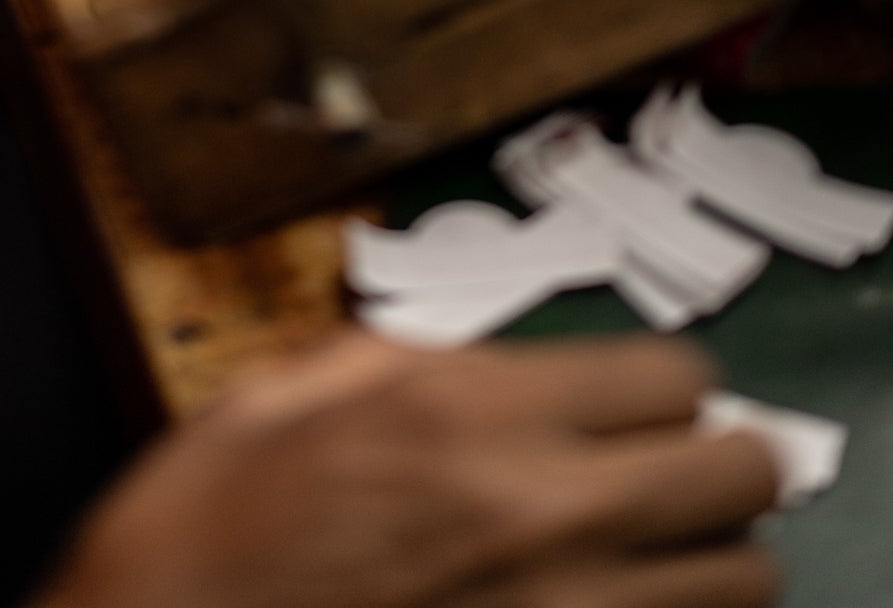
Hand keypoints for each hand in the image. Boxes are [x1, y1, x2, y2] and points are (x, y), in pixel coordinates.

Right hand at [43, 333, 778, 607]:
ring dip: (705, 561)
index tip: (634, 396)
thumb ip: (411, 360)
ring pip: (741, 585)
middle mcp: (540, 515)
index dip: (662, 382)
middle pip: (741, 472)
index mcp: (468, 413)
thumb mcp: (292, 391)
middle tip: (668, 467)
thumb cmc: (205, 526)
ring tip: (645, 555)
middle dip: (718, 461)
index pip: (674, 374)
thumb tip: (486, 362)